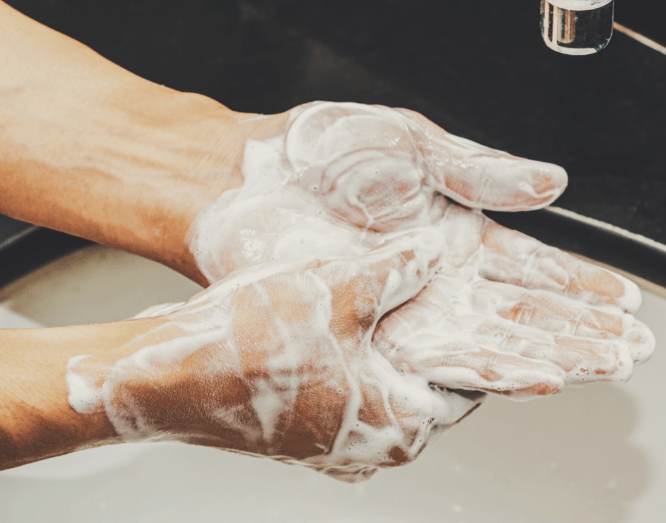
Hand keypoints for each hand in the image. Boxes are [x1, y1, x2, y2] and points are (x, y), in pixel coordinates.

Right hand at [65, 233, 481, 481]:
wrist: (161, 378)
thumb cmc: (249, 348)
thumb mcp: (345, 287)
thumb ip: (403, 267)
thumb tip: (436, 251)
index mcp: (400, 425)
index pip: (466, 382)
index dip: (468, 336)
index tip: (467, 305)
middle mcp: (371, 449)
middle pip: (422, 383)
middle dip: (423, 337)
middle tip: (423, 292)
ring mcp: (332, 447)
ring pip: (380, 386)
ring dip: (381, 346)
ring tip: (375, 300)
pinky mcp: (299, 436)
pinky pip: (342, 392)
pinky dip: (346, 360)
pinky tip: (329, 322)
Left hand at [187, 103, 654, 397]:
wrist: (247, 181)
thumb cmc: (324, 154)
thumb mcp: (416, 147)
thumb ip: (484, 172)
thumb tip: (553, 182)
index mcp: (461, 231)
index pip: (538, 267)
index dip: (586, 285)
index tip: (628, 303)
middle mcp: (444, 278)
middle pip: (529, 312)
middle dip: (586, 330)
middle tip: (634, 349)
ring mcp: (414, 308)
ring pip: (498, 339)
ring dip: (555, 354)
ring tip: (604, 366)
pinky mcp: (380, 329)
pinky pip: (444, 356)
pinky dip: (493, 367)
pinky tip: (534, 376)